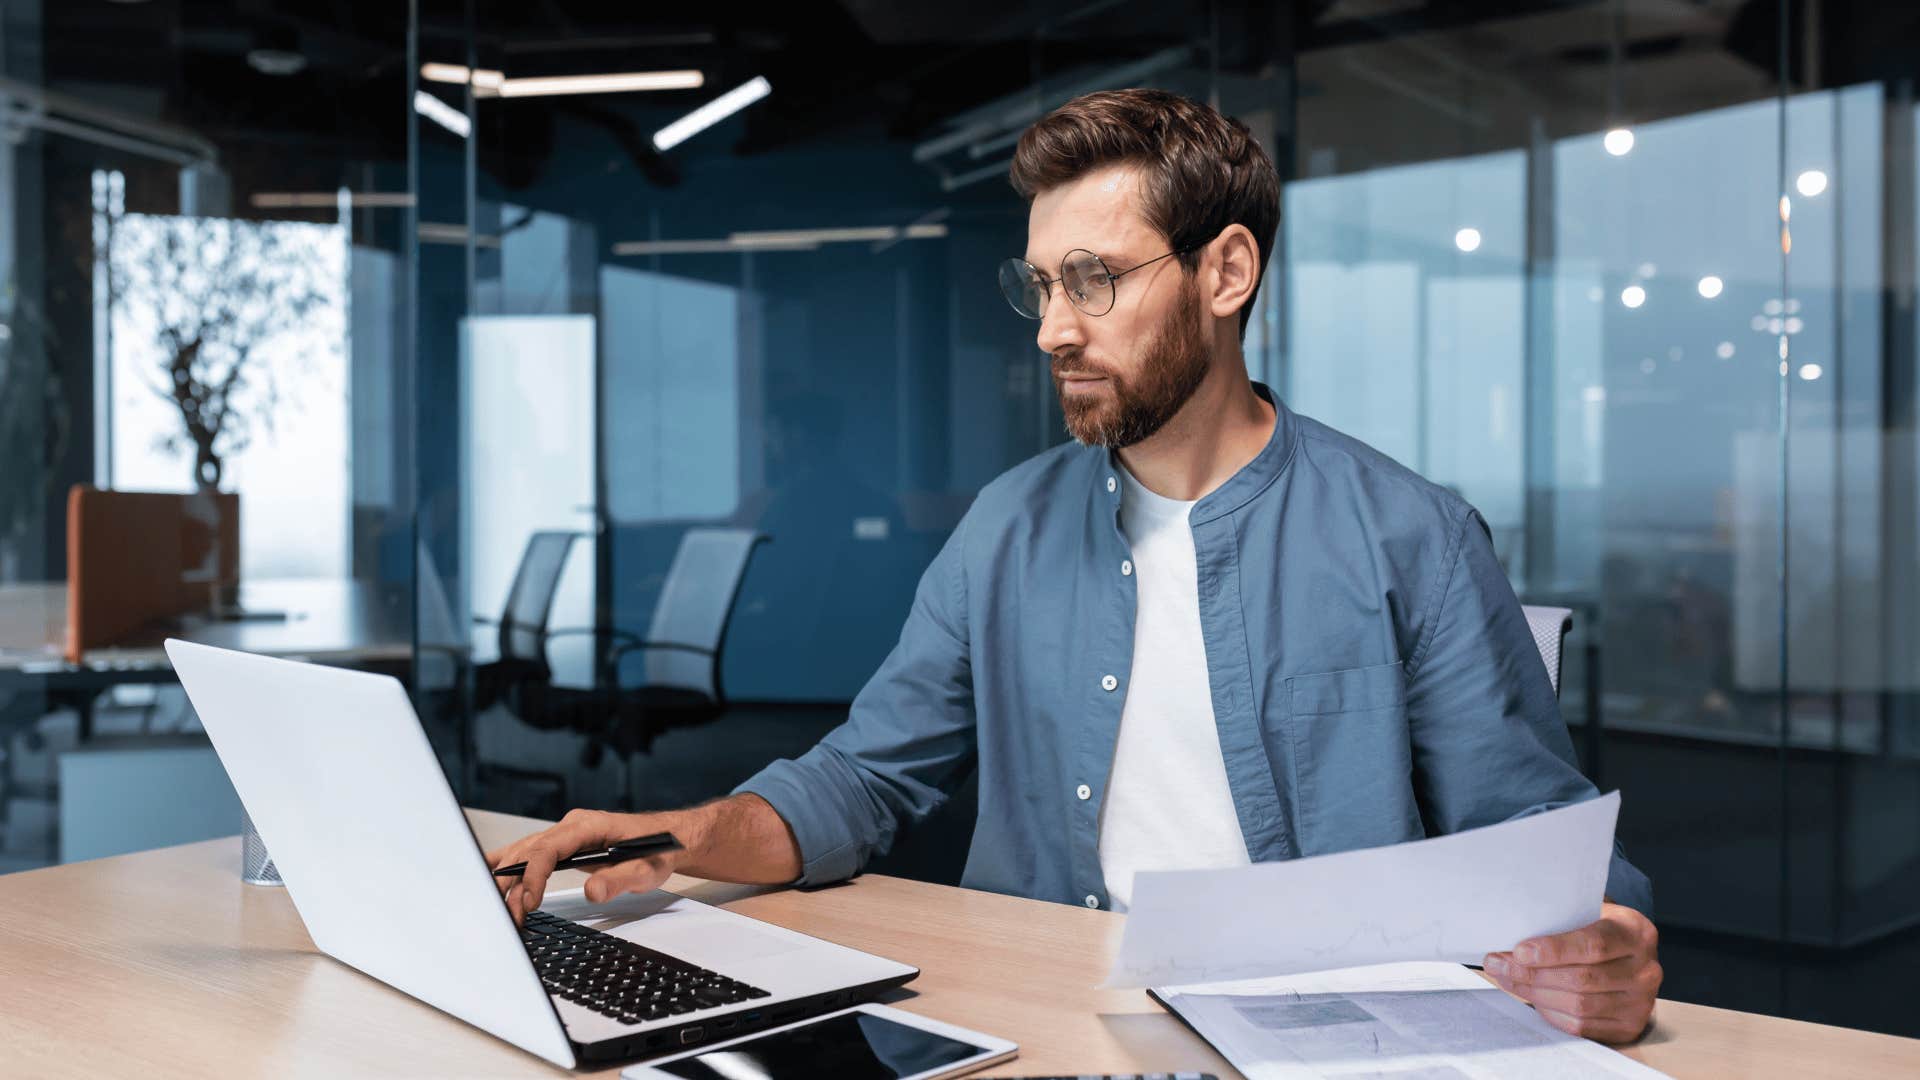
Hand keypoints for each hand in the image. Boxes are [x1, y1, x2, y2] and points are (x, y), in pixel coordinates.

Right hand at [484, 808, 683, 926]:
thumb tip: (593, 891)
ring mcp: (563, 835)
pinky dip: (506, 866)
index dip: (533, 876)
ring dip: (508, 882)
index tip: (529, 903)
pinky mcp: (562, 846)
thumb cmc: (657, 851)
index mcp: (586, 826)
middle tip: (509, 919)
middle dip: (513, 886)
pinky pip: (527, 853)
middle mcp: (569, 827)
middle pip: (527, 852)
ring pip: (523, 854)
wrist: (668, 839)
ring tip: (500, 912)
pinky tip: (486, 876)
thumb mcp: (646, 870)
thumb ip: (619, 879)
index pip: (547, 849)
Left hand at [1483, 902, 1661, 1043]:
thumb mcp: (1588, 912)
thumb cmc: (1597, 929)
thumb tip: (1508, 930)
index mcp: (1636, 932)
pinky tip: (1531, 996)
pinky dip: (1550, 1012)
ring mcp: (1641, 1002)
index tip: (1519, 951)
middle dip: (1532, 973)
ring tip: (1508, 978)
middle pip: (1582, 979)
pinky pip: (1582, 1025)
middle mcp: (1646, 969)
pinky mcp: (1629, 1026)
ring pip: (1579, 1005)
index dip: (1554, 950)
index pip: (1594, 945)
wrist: (1628, 955)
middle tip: (1498, 964)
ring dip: (1535, 993)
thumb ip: (1559, 918)